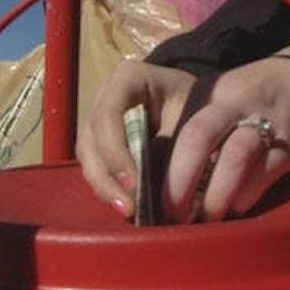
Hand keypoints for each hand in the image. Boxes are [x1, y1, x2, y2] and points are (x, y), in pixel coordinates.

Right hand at [76, 60, 196, 216]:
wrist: (201, 98)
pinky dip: (108, 187)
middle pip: (91, 139)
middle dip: (107, 177)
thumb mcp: (192, 117)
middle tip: (128, 206)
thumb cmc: (199, 103)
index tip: (134, 183)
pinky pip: (96, 165)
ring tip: (127, 210)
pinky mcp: (102, 140)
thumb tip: (162, 187)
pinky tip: (125, 205)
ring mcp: (99, 117)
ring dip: (105, 186)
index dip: (116, 152)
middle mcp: (106, 95)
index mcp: (127, 78)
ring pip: (88, 156)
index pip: (108, 115)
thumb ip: (173, 146)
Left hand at [163, 41, 289, 222]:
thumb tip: (166, 182)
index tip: (150, 199)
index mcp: (207, 94)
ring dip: (216, 196)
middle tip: (172, 216)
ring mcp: (266, 119)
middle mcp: (232, 102)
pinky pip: (265, 172)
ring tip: (208, 218)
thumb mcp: (222, 98)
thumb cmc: (257, 95)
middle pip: (196, 139)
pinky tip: (238, 207)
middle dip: (179, 185)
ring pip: (234, 157)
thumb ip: (197, 131)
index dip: (157, 168)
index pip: (172, 131)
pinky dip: (246, 196)